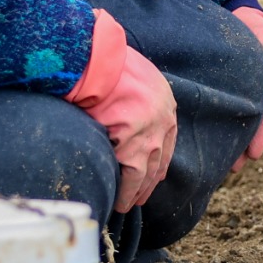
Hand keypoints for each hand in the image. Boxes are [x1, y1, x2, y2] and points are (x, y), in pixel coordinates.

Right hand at [68, 17, 178, 212]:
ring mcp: (149, 135)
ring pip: (143, 173)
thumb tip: (126, 111)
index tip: (153, 177)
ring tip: (124, 205)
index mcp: (165, 104)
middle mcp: (163, 122)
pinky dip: (121, 189)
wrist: (96, 57)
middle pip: (158, 162)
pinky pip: (126, 173)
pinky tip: (115, 198)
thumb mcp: (135, 75)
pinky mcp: (130, 145)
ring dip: (134, 192)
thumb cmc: (108, 61)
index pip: (167, 142)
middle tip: (139, 199)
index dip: (158, 162)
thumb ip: (137, 96)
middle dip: (148, 184)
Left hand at [230, 6, 262, 168]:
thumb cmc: (252, 25)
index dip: (261, 133)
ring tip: (222, 161)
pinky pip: (227, 109)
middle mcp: (259, 90)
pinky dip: (222, 123)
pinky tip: (210, 134)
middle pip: (253, 122)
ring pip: (240, 119)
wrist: (235, 13)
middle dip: (245, 144)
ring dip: (233, 138)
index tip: (254, 153)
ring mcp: (244, 91)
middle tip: (233, 167)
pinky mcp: (229, 89)